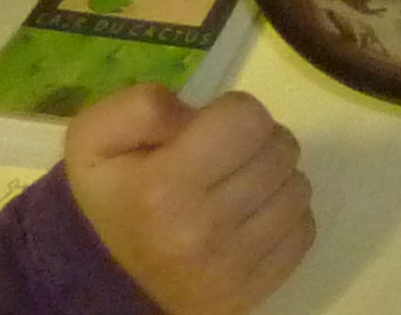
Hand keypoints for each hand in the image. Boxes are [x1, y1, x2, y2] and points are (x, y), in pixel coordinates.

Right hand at [66, 88, 313, 314]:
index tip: (207, 132)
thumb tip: (194, 112)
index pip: (249, 116)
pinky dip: (283, 218)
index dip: (231, 113)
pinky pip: (304, 230)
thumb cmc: (112, 196)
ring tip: (236, 189)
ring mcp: (229, 269)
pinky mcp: (251, 293)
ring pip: (298, 187)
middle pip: (281, 148)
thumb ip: (142, 107)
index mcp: (162, 188)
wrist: (105, 279)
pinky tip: (249, 220)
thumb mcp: (96, 138)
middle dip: (256, 142)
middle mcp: (200, 232)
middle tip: (224, 160)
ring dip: (274, 180)